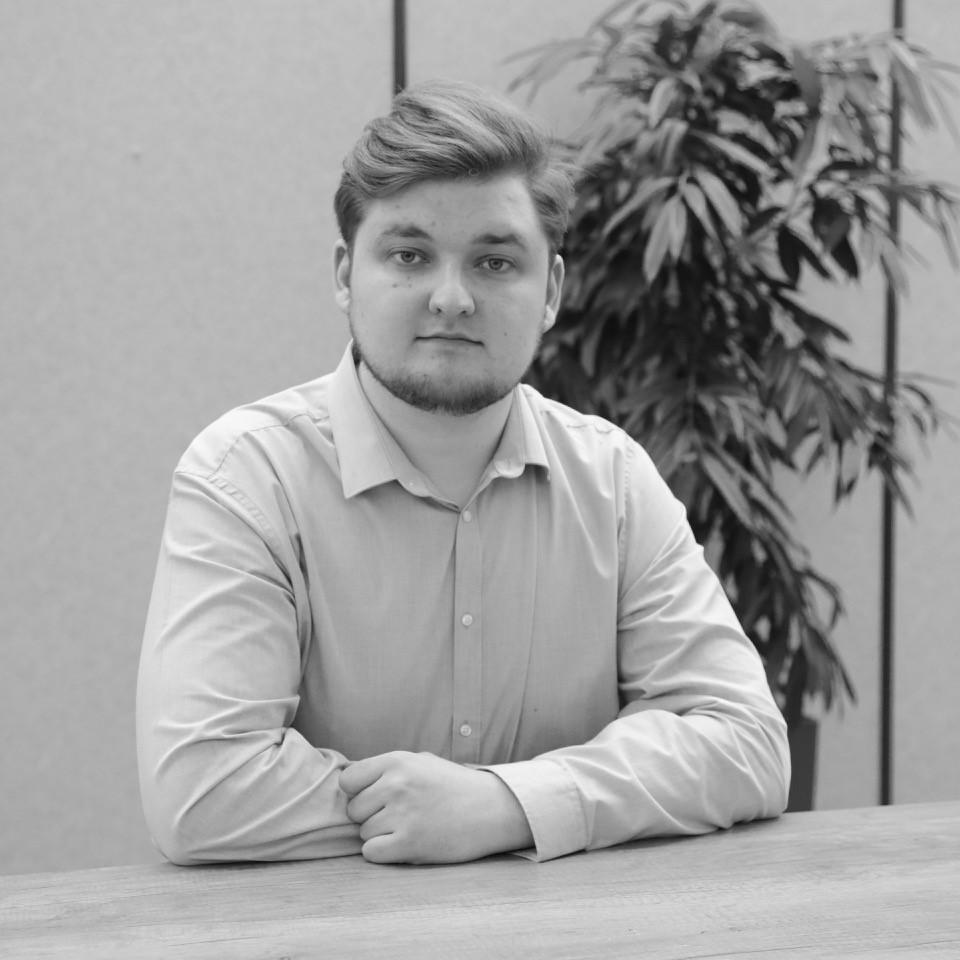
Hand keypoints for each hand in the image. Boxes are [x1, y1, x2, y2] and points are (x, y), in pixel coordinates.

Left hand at [338, 751, 533, 863]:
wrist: (492, 808)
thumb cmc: (454, 785)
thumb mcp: (421, 762)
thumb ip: (387, 769)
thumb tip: (349, 780)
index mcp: (397, 761)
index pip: (348, 780)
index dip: (358, 792)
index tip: (375, 797)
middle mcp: (396, 784)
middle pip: (353, 810)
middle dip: (370, 815)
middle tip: (397, 815)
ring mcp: (402, 814)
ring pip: (363, 833)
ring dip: (380, 835)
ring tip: (409, 827)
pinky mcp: (409, 843)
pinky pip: (371, 852)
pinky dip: (383, 852)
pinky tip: (404, 844)